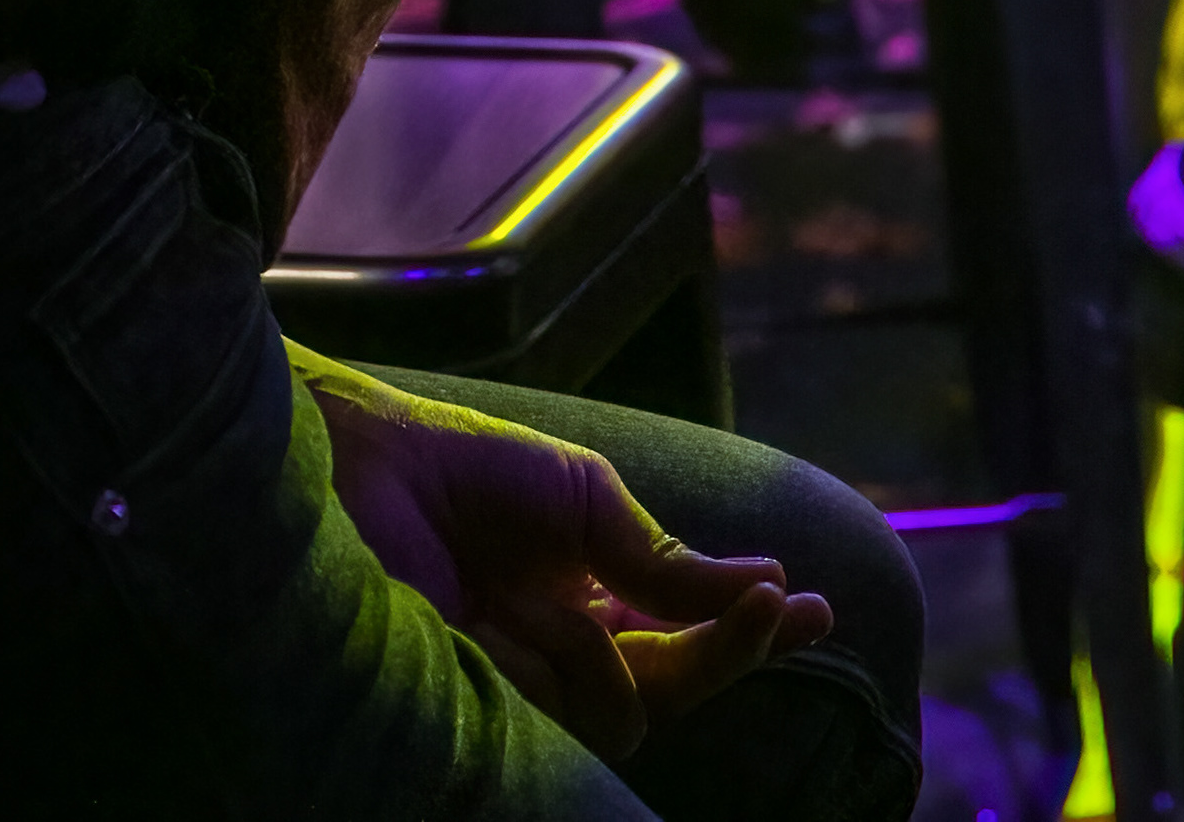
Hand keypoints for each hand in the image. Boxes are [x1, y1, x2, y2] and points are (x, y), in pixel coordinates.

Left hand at [306, 367, 830, 759]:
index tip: (815, 609)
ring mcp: (524, 687)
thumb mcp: (587, 501)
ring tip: (578, 604)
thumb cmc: (469, 469)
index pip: (685, 630)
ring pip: (621, 710)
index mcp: (591, 593)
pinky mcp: (483, 715)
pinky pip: (555, 714)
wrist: (368, 474)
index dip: (748, 627)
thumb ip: (665, 561)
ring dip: (627, 655)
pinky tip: (523, 627)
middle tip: (776, 613)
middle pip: (670, 683)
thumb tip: (765, 585)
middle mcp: (565, 649)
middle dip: (729, 651)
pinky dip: (562, 672)